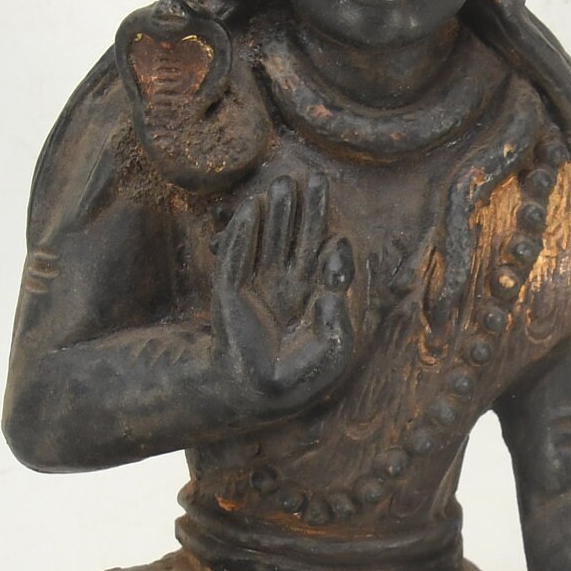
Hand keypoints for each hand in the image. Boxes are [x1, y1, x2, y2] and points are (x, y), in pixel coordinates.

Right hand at [211, 172, 355, 413]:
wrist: (250, 394)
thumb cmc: (296, 378)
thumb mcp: (331, 355)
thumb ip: (339, 325)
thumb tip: (332, 295)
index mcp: (314, 298)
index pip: (325, 261)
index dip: (332, 247)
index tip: (337, 242)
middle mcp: (287, 286)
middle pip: (298, 238)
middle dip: (307, 210)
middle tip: (315, 176)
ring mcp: (259, 285)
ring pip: (269, 240)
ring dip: (275, 212)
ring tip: (283, 182)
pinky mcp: (231, 291)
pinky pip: (236, 256)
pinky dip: (242, 233)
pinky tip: (250, 208)